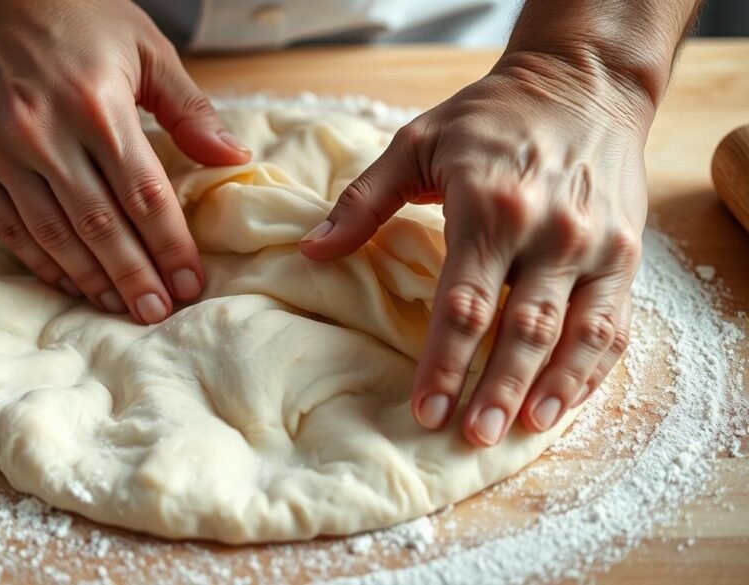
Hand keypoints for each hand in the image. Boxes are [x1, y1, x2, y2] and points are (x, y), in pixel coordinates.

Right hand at [0, 0, 250, 323]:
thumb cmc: (78, 17)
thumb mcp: (146, 49)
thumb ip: (190, 110)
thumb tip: (235, 161)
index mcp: (96, 103)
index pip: (144, 195)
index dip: (170, 247)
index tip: (190, 284)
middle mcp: (40, 130)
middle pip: (99, 227)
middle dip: (135, 277)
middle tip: (157, 313)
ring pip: (52, 236)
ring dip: (91, 279)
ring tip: (120, 307)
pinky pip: (8, 229)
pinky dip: (42, 262)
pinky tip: (71, 282)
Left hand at [300, 51, 650, 445]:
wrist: (581, 84)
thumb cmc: (489, 117)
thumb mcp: (416, 142)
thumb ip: (363, 200)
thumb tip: (312, 250)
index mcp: (490, 207)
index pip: (465, 304)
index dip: (443, 363)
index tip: (424, 410)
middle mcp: (550, 231)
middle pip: (523, 329)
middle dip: (496, 390)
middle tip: (471, 438)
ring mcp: (596, 245)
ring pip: (578, 334)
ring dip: (552, 390)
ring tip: (523, 434)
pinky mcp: (627, 252)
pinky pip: (614, 322)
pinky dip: (592, 368)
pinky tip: (567, 400)